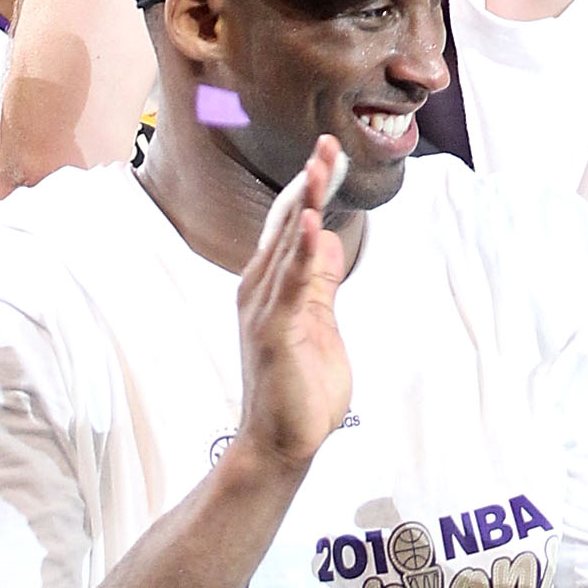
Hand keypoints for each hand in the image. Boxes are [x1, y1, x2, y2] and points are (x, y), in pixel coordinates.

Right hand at [234, 136, 352, 478]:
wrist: (281, 445)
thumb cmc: (299, 387)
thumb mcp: (319, 321)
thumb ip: (320, 282)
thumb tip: (329, 239)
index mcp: (269, 285)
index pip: (291, 224)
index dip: (309, 188)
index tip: (329, 151)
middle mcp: (259, 290)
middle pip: (287, 224)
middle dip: (309, 182)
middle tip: (328, 142)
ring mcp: (263, 309)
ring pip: (287, 245)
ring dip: (305, 203)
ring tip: (321, 166)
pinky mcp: (274, 332)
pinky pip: (291, 284)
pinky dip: (302, 251)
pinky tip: (313, 222)